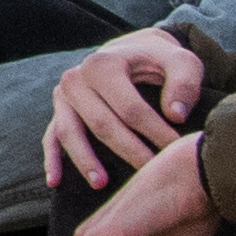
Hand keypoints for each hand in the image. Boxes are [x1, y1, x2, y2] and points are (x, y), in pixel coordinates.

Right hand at [41, 26, 211, 189]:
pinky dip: (52, 159)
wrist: (132, 51)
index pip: (130, 107)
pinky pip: (51, 137)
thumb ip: (184, 83)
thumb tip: (176, 116)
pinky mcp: (59, 111)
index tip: (177, 150)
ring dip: (84, 160)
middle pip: (101, 123)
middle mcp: (76, 78)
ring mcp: (63, 96)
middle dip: (128, 151)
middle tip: (152, 173)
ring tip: (102, 184)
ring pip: (70, 132)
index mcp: (103, 64)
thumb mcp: (180, 61)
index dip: (155, 132)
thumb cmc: (159, 61)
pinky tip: (55, 182)